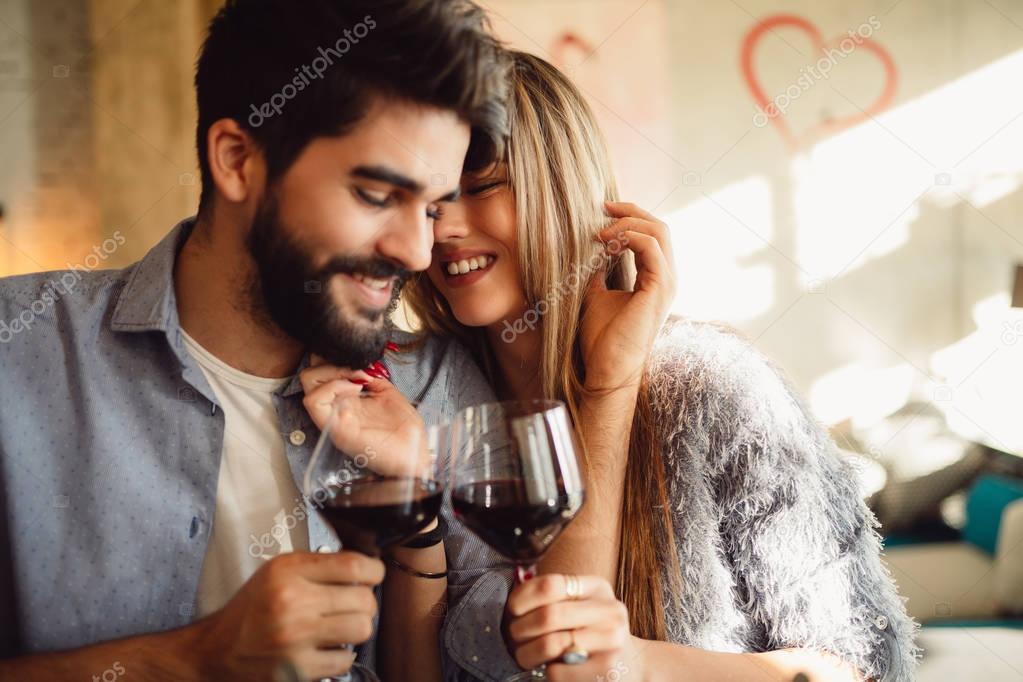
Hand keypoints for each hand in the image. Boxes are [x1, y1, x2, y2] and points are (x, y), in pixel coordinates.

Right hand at [197, 551, 384, 680]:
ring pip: (361, 629)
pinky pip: (345, 660)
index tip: (373, 576)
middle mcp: (292, 603)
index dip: (374, 571)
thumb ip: (317, 566)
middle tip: (350, 605)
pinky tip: (324, 649)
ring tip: (340, 627)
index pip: (355, 566)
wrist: (215, 653)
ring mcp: (295, 639)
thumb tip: (364, 567)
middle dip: (363, 602)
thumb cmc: (249, 611)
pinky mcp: (298, 671)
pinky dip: (340, 656)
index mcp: (287, 572)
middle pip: (364, 599)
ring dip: (356, 628)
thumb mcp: (276, 573)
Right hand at [300, 357, 429, 477]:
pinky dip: (332, 387)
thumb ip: (371, 378)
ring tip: (355, 382)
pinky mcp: (336, 429)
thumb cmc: (404, 429)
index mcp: (346, 403)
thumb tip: (359, 365)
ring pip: (308, 388)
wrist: (414, 452)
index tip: (354, 363)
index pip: (320, 376)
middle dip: (329, 365)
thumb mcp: (387, 393)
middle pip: (308, 379)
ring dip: (331, 376)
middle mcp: (335, 411)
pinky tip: (355, 389)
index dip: (331, 361)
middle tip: (353, 371)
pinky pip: (315, 402)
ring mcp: (334, 421)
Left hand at [505, 574, 645, 681]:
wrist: (631, 664)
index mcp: (598, 588)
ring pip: (550, 644)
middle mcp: (610, 611)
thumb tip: (512, 599)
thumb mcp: (581, 604)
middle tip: (513, 636)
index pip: (551, 584)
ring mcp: (612, 641)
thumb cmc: (592, 632)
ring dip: (527, 652)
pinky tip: (550, 667)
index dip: (523, 597)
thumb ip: (554, 597)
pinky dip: (546, 671)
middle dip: (520, 628)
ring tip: (524, 654)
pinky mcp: (606, 671)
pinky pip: (558, 671)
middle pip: (549, 615)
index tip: (512, 610)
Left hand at [580, 201, 675, 391]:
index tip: (602, 211)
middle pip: (659, 226)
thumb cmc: (602, 339)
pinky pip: (651, 246)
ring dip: (627, 223)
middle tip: (602, 207)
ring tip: (600, 231)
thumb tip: (588, 251)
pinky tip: (606, 243)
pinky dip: (629, 237)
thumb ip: (598, 272)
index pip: (652, 234)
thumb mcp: (596, 294)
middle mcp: (667, 278)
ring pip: (659, 231)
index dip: (629, 217)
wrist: (607, 368)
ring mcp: (668, 282)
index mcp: (656, 278)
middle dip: (631, 211)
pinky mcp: (661, 288)